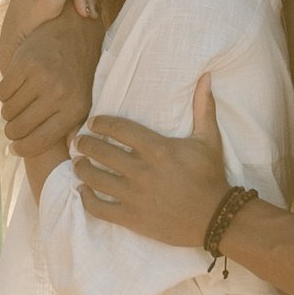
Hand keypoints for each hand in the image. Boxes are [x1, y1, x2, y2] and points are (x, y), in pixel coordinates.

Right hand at [0, 4, 99, 153]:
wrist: (75, 30)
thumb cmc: (77, 72)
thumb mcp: (83, 102)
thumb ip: (72, 130)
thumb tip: (67, 161)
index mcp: (74, 109)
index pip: (38, 141)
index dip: (21, 149)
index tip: (14, 149)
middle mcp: (58, 94)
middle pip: (19, 127)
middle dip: (12, 131)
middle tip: (12, 126)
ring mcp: (41, 77)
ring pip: (8, 110)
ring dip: (8, 111)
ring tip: (17, 104)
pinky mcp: (25, 62)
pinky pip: (2, 91)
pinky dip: (4, 94)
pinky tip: (15, 88)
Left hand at [70, 74, 230, 248]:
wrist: (215, 218)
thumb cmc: (210, 176)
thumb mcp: (209, 139)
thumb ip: (204, 107)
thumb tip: (206, 77)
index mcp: (157, 149)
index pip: (118, 129)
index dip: (101, 123)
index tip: (93, 122)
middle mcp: (142, 171)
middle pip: (101, 152)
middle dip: (85, 143)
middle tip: (79, 141)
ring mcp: (134, 196)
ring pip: (95, 179)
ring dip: (82, 168)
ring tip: (78, 163)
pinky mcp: (131, 218)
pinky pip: (98, 208)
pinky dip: (86, 198)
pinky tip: (84, 191)